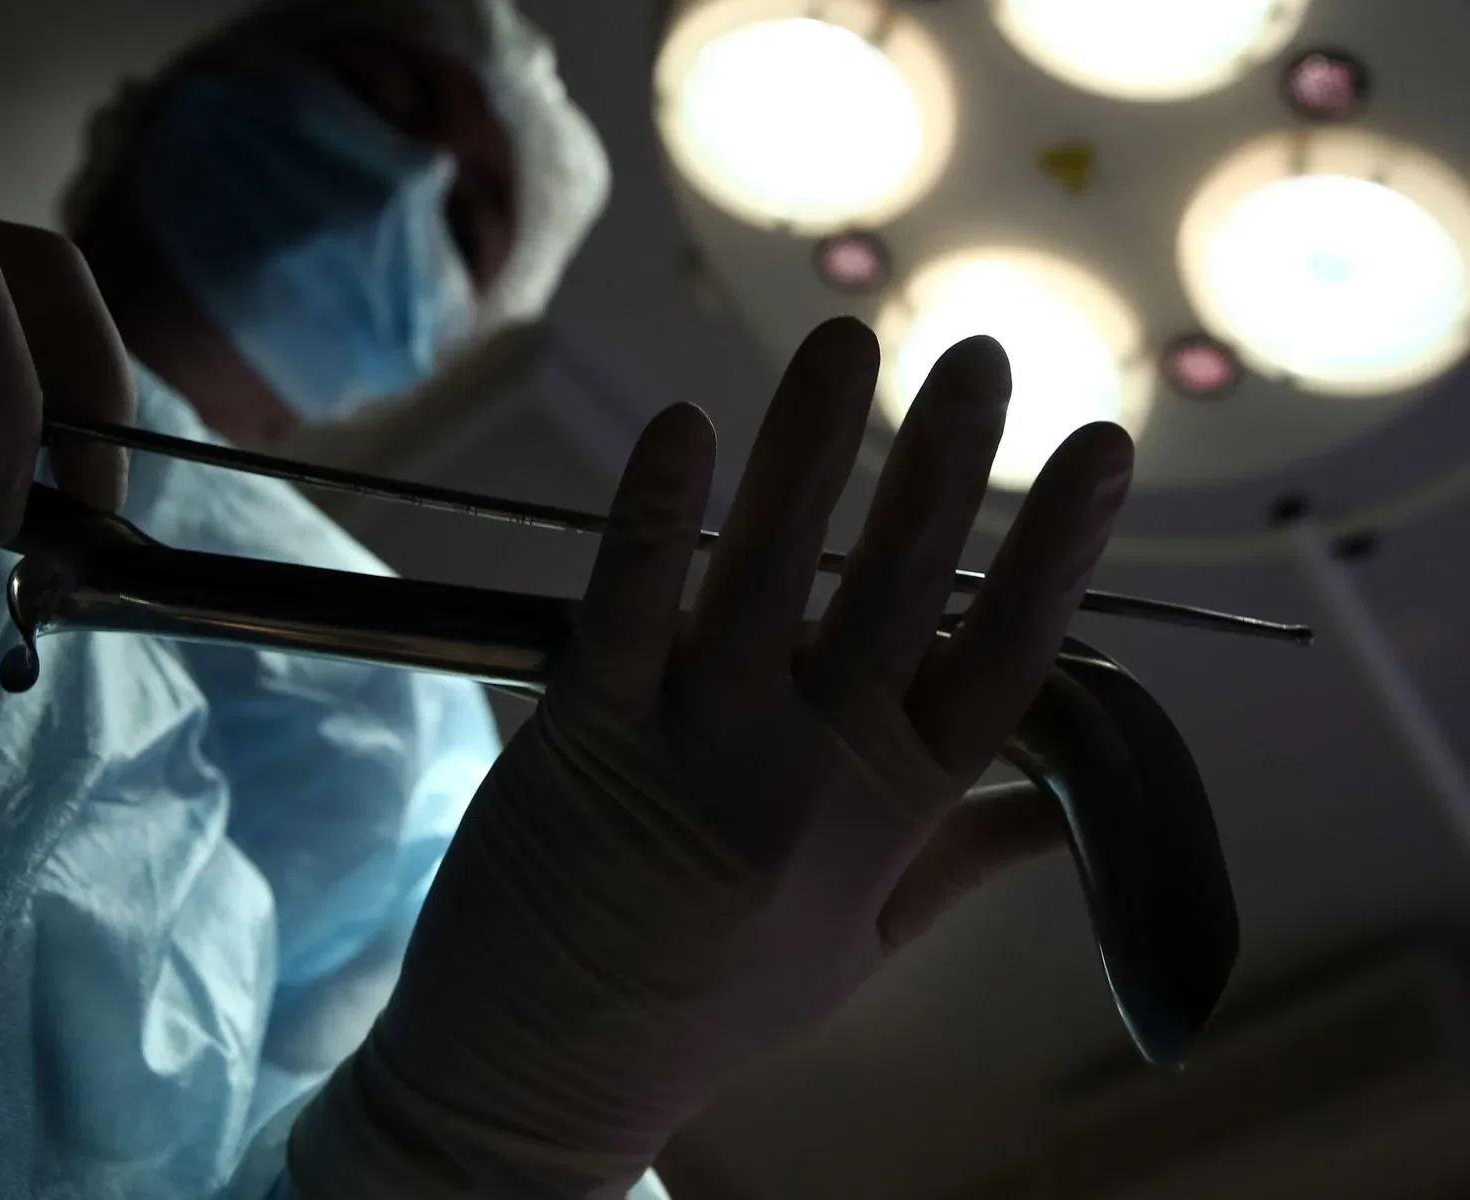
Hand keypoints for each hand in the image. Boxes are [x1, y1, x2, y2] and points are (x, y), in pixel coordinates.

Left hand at [290, 318, 1133, 1195]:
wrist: (540, 1084)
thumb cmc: (706, 1004)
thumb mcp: (861, 946)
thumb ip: (962, 856)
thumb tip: (1063, 803)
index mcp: (888, 818)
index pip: (1003, 669)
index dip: (1057, 557)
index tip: (1102, 455)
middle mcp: (808, 775)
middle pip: (898, 597)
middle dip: (946, 469)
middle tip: (981, 356)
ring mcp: (696, 752)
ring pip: (769, 578)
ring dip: (810, 452)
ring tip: (845, 346)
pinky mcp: (583, 736)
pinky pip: (626, 607)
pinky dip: (654, 518)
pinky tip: (682, 431)